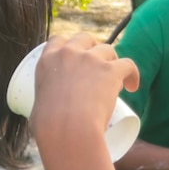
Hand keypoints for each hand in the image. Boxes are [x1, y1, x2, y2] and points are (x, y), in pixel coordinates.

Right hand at [31, 33, 139, 149]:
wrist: (68, 131)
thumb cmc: (49, 128)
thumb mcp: (36, 111)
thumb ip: (42, 107)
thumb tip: (42, 119)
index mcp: (48, 60)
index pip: (58, 40)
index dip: (69, 45)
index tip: (76, 55)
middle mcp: (69, 54)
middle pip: (85, 38)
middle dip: (93, 47)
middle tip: (98, 64)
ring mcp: (91, 59)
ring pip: (108, 50)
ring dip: (112, 61)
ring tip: (116, 78)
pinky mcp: (111, 70)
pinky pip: (128, 65)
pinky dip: (132, 75)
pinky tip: (132, 86)